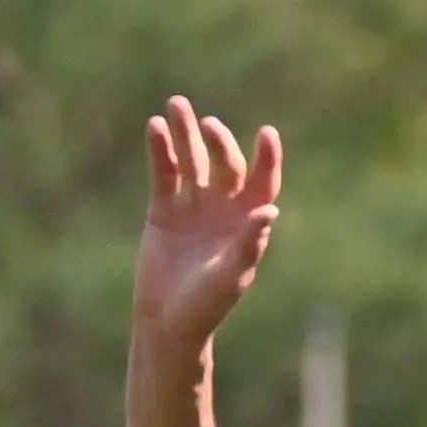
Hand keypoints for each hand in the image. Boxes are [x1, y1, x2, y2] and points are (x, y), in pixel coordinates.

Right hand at [134, 98, 285, 349]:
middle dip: (217, 142)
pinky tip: (156, 127)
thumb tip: (270, 209)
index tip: (266, 134)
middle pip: (225, 164)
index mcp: (247, 222)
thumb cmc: (207, 305)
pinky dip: (160, 151)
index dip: (267, 158)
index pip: (263, 181)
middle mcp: (223, 208)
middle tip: (208, 126)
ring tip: (177, 105)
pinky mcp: (163, 209)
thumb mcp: (231, 275)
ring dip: (186, 134)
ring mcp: (193, 206)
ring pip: (192, 161)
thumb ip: (249, 243)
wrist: (167, 322)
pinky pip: (164, 173)